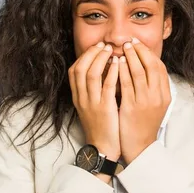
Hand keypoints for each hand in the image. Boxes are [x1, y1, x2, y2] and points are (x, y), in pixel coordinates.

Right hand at [68, 42, 120, 163]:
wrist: (103, 147)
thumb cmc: (101, 126)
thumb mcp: (91, 106)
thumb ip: (92, 90)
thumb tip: (101, 70)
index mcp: (78, 97)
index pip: (74, 70)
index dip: (84, 56)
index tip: (96, 48)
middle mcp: (82, 98)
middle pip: (80, 68)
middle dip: (92, 53)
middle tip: (104, 45)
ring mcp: (92, 103)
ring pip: (91, 74)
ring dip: (101, 59)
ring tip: (111, 50)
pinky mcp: (104, 109)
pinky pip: (107, 86)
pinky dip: (112, 73)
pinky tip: (119, 64)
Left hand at [118, 37, 170, 163]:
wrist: (140, 146)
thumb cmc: (144, 124)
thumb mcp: (155, 105)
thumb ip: (153, 88)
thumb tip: (146, 68)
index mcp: (165, 95)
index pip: (160, 68)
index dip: (150, 54)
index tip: (140, 45)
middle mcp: (158, 96)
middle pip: (151, 66)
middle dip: (141, 51)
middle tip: (131, 41)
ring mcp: (146, 101)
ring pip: (139, 72)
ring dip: (131, 57)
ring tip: (123, 48)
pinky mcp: (132, 107)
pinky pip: (127, 84)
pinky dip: (122, 71)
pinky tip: (116, 63)